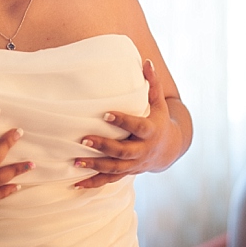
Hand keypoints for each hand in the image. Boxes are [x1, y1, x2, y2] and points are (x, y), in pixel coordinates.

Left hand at [73, 59, 181, 188]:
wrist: (170, 149)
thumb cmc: (159, 120)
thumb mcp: (159, 103)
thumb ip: (152, 84)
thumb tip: (146, 61)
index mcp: (150, 131)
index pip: (136, 126)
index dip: (122, 121)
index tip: (106, 114)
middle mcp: (142, 150)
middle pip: (123, 151)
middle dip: (104, 146)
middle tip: (84, 139)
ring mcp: (134, 164)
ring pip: (115, 168)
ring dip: (95, 166)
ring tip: (76, 162)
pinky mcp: (127, 172)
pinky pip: (110, 180)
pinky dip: (94, 183)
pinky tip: (76, 185)